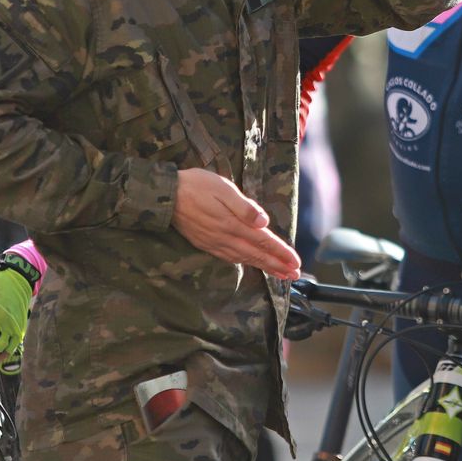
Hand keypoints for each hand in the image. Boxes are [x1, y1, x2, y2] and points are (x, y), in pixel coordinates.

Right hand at [172, 168, 300, 279]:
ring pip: (244, 259)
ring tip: (279, 274)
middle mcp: (225, 237)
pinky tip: (251, 264)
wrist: (166, 195)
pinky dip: (245, 263)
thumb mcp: (223, 188)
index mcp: (233, 223)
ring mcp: (215, 243)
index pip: (263, 241)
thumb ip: (244, 207)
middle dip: (277, 265)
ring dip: (264, 267)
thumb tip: (264, 223)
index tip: (295, 263)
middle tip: (294, 275)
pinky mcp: (206, 244)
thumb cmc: (197, 185)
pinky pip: (230, 258)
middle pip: (257, 255)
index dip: (280, 253)